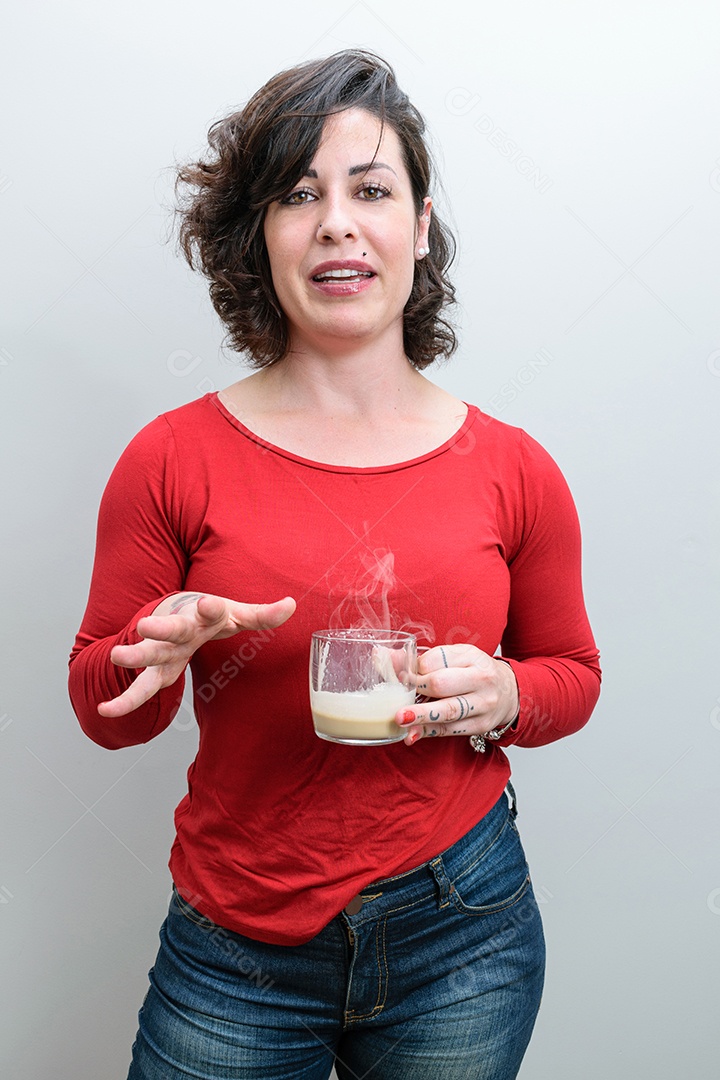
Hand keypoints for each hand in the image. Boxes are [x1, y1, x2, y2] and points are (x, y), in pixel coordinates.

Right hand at [98, 593, 295, 716]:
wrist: (176, 610)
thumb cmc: (210, 616)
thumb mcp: (237, 613)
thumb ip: (263, 614)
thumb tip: (292, 604)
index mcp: (203, 616)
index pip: (209, 611)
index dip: (211, 608)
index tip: (209, 603)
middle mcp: (180, 630)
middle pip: (170, 630)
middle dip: (159, 629)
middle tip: (145, 626)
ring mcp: (165, 650)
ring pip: (149, 655)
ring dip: (134, 657)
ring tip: (118, 658)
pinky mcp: (158, 669)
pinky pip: (141, 687)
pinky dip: (125, 700)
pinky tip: (106, 711)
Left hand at [396, 643, 518, 746]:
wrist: (509, 692)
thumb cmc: (474, 672)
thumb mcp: (454, 658)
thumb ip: (420, 659)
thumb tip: (383, 656)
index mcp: (471, 656)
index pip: (437, 659)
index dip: (414, 668)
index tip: (398, 675)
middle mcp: (480, 679)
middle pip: (442, 684)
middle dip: (416, 690)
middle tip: (395, 695)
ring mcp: (483, 703)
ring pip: (448, 710)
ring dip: (421, 716)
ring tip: (400, 718)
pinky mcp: (481, 724)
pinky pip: (451, 729)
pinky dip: (429, 732)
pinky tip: (413, 734)